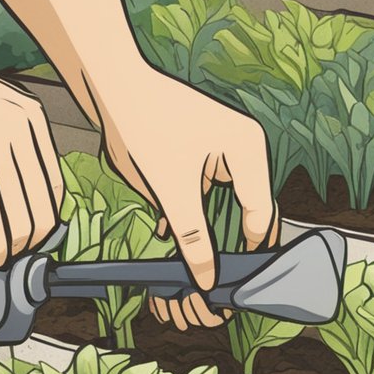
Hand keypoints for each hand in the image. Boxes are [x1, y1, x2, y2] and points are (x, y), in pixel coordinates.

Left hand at [0, 57, 64, 266]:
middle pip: (24, 212)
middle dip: (19, 243)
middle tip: (11, 255)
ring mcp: (20, 120)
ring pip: (44, 194)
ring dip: (38, 225)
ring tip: (26, 239)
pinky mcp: (34, 111)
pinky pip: (51, 167)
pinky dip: (49, 195)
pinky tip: (38, 210)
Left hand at [98, 66, 278, 329]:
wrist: (113, 88)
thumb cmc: (145, 127)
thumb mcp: (170, 192)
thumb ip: (193, 238)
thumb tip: (208, 280)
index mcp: (249, 151)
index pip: (260, 214)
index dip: (247, 252)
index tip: (234, 285)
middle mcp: (244, 149)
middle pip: (248, 211)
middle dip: (230, 245)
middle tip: (218, 281)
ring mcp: (224, 151)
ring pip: (225, 205)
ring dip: (208, 232)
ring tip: (197, 265)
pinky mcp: (201, 154)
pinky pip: (207, 193)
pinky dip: (192, 214)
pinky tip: (171, 235)